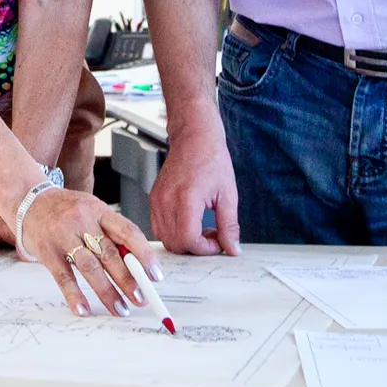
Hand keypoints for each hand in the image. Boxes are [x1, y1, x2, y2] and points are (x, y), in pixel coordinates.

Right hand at [19, 189, 160, 317]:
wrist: (28, 200)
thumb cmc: (65, 209)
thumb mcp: (91, 211)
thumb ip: (109, 233)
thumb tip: (135, 265)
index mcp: (99, 210)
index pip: (128, 231)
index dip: (144, 254)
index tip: (155, 276)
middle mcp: (82, 221)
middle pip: (110, 254)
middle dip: (128, 280)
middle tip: (140, 299)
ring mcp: (63, 236)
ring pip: (90, 267)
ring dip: (107, 292)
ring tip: (119, 309)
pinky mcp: (47, 251)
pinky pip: (63, 276)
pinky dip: (75, 295)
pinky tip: (84, 309)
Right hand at [149, 121, 240, 255]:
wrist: (194, 137)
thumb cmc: (211, 158)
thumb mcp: (228, 194)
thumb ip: (229, 225)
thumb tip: (232, 247)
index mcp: (187, 198)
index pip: (189, 240)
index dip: (205, 249)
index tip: (217, 243)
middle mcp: (167, 200)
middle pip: (175, 243)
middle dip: (196, 247)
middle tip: (212, 235)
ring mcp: (158, 199)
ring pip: (165, 238)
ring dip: (184, 241)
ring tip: (201, 228)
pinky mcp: (154, 198)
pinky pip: (158, 226)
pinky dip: (173, 232)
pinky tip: (189, 222)